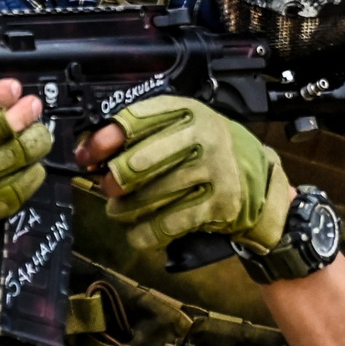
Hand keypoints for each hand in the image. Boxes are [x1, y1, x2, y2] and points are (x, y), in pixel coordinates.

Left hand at [98, 96, 291, 253]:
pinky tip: (138, 232)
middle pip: (136, 164)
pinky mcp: (218, 205)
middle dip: (113, 182)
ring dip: (124, 211)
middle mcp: (201, 137)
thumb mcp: (179, 127)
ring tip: (120, 211)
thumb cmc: (206, 150)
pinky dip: (144, 233)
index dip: (102, 141)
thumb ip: (139, 134)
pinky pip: (166, 224)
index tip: (87, 157)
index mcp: (186, 111)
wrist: (257, 178)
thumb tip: (88, 152)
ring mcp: (212, 171)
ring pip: (147, 198)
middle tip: (110, 188)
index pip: (133, 121)